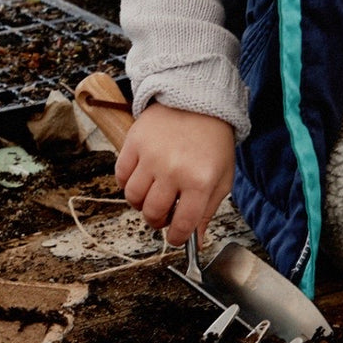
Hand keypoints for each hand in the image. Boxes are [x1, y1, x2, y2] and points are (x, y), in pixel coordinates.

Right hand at [114, 102, 234, 245]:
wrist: (196, 102)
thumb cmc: (212, 141)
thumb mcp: (221, 178)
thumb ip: (207, 210)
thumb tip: (196, 240)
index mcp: (200, 181)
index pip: (183, 223)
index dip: (176, 237)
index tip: (174, 237)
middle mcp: (173, 171)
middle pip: (152, 212)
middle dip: (156, 221)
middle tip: (162, 216)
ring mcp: (150, 157)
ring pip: (133, 197)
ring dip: (139, 203)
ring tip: (149, 197)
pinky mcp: (133, 144)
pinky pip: (120, 176)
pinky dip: (126, 183)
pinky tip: (139, 179)